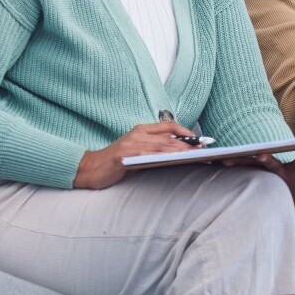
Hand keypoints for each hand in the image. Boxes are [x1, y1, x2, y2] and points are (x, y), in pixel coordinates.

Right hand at [74, 121, 194, 189]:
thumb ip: (153, 147)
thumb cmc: (116, 161)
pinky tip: (173, 160)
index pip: (168, 126)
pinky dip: (162, 157)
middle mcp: (137, 134)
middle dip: (187, 143)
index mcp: (140, 130)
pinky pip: (147, 155)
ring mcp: (130, 144)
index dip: (185, 131)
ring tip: (194, 155)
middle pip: (168, 136)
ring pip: (160, 145)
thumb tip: (178, 151)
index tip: (199, 139)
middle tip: (203, 148)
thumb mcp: (136, 149)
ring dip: (179, 150)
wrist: (91, 168)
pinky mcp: (125, 155)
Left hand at [222, 144, 294, 214]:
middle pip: (274, 165)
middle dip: (266, 159)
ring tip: (224, 160)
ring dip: (239, 164)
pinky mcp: (257, 178)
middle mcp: (283, 174)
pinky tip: (217, 162)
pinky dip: (232, 166)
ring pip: (252, 168)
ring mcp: (269, 178)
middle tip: (259, 153)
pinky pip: (243, 171)